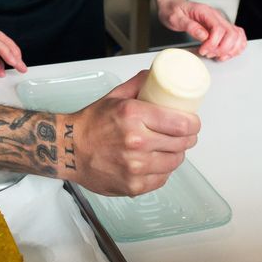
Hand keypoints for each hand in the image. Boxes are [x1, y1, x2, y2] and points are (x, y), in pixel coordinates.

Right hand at [71, 70, 199, 196]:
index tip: (193, 121)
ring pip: (175, 162)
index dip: (193, 123)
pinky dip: (162, 170)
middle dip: (187, 138)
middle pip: (182, 143)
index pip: (181, 123)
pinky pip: (162, 178)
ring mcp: (136, 166)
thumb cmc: (90, 123)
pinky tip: (155, 161)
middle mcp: (136, 142)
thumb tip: (156, 75)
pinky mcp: (134, 185)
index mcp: (133, 115)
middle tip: (183, 134)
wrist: (68, 149)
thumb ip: (138, 84)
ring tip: (169, 147)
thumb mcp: (113, 96)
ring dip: (176, 154)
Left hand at [158, 0, 245, 60]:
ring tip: (216, 54)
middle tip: (209, 53)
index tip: (203, 50)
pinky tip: (224, 53)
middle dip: (222, 49)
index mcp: (205, 12)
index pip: (219, 29)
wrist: (172, 5)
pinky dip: (234, 48)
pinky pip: (236, 37)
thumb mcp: (175, 18)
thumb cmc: (173, 10)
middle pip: (232, 34)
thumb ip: (190, 26)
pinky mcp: (221, 28)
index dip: (214, 43)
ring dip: (230, 50)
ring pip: (237, 36)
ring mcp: (220, 22)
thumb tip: (203, 36)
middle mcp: (216, 16)